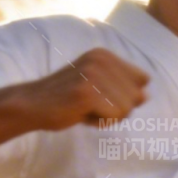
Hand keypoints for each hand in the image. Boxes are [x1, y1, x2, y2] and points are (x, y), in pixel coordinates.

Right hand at [24, 48, 149, 129]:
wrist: (32, 104)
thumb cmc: (67, 99)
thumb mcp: (99, 86)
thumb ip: (124, 88)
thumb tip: (146, 95)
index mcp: (106, 54)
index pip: (143, 79)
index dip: (125, 95)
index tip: (99, 95)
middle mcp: (102, 59)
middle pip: (137, 96)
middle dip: (117, 108)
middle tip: (89, 104)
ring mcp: (94, 74)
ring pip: (127, 109)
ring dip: (108, 117)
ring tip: (84, 108)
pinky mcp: (88, 92)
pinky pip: (114, 117)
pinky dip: (100, 123)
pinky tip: (80, 114)